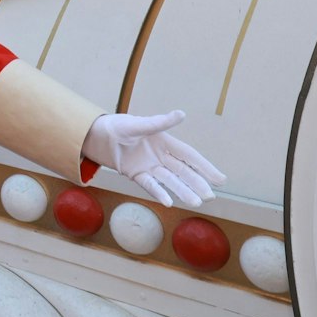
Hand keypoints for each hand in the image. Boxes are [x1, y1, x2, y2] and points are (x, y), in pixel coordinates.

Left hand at [80, 110, 225, 206]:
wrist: (96, 135)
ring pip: (169, 181)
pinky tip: (169, 203)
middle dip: (197, 183)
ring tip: (196, 203)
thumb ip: (158, 123)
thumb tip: (181, 114)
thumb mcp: (137, 124)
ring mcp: (148, 167)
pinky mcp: (135, 174)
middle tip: (211, 196)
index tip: (221, 179)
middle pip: (182, 171)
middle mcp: (159, 156)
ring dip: (182, 191)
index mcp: (164, 141)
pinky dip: (158, 192)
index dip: (205, 167)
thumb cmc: (118, 125)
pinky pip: (149, 185)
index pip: (189, 156)